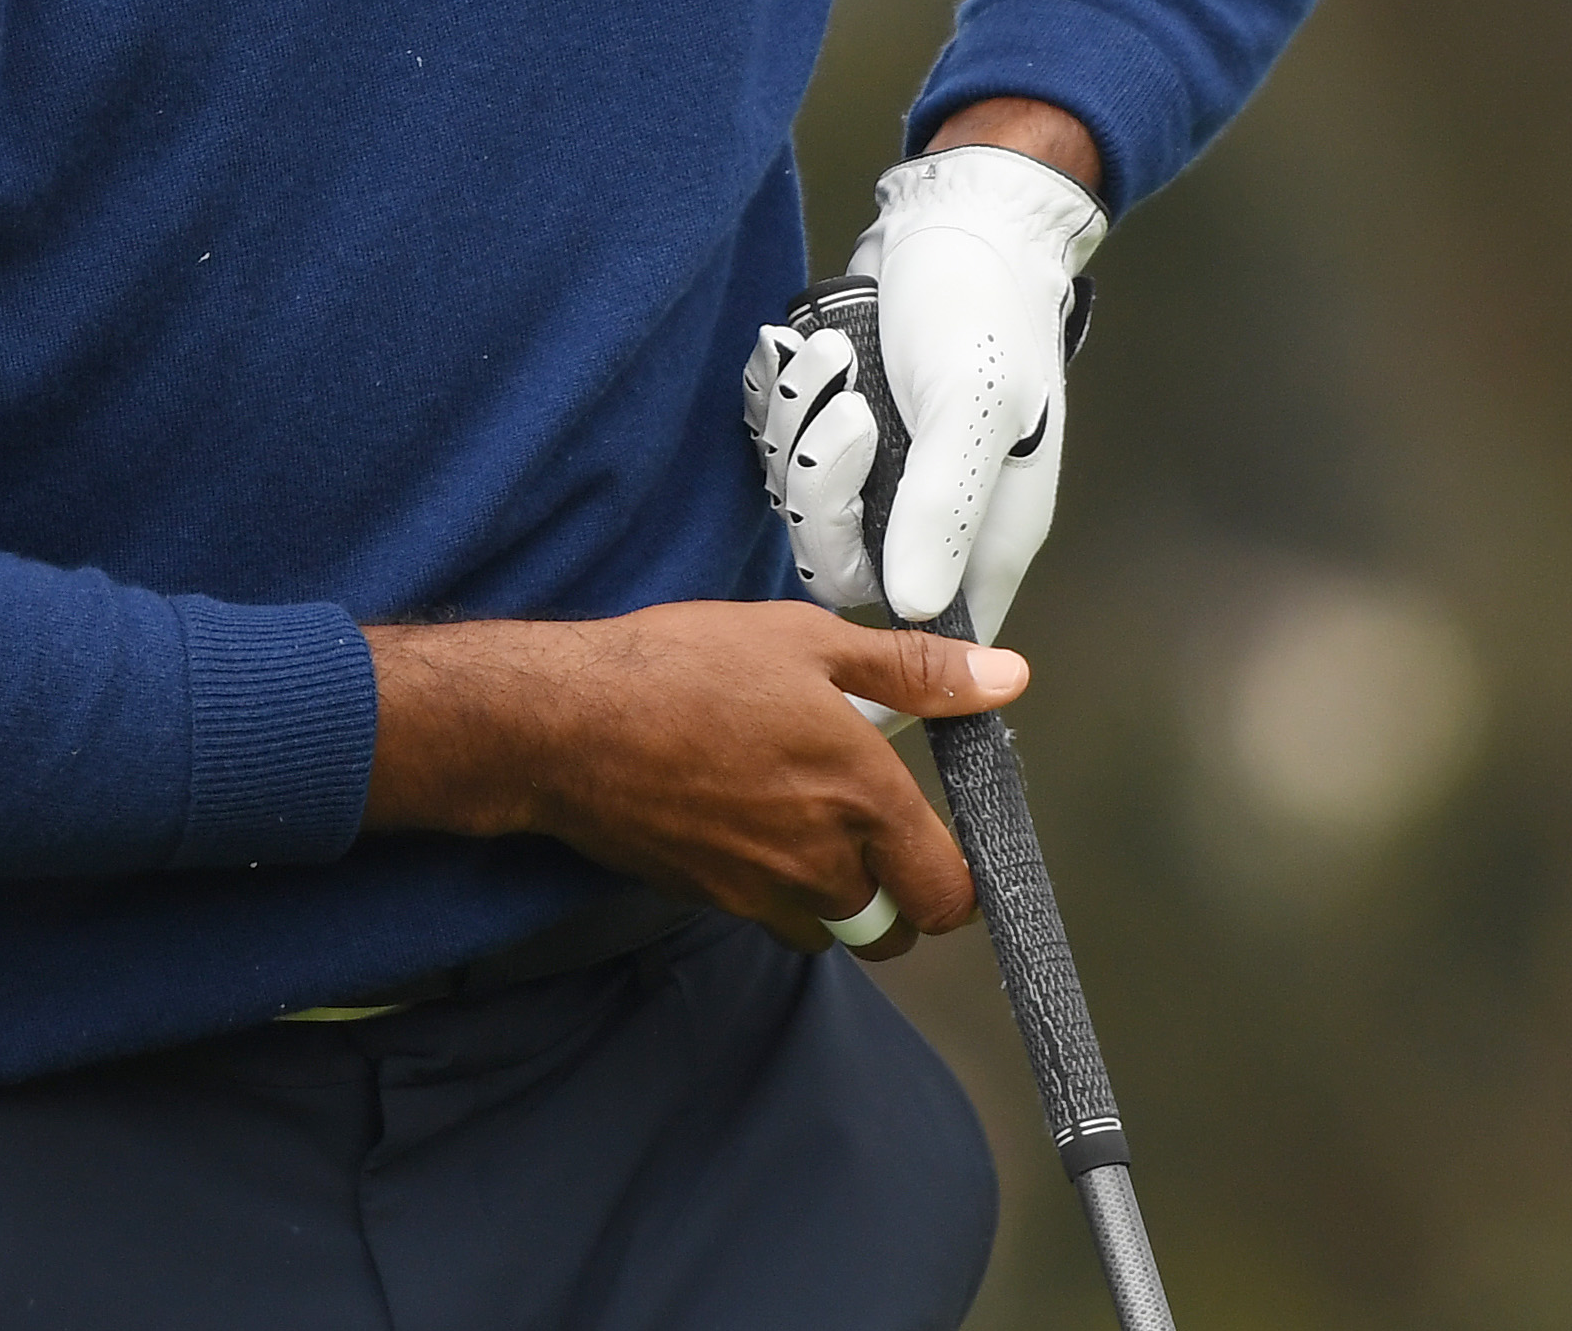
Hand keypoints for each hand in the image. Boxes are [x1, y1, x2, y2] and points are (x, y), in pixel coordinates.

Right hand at [360, 604, 1027, 954]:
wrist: (564, 723)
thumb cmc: (683, 671)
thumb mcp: (808, 641)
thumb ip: (915, 670)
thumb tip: (1006, 678)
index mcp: (862, 797)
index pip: (947, 895)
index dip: (956, 880)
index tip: (940, 843)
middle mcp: (820, 863)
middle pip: (892, 928)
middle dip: (894, 893)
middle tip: (871, 829)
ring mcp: (761, 893)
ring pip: (830, 930)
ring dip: (834, 898)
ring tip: (805, 821)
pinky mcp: (709, 901)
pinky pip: (767, 916)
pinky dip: (773, 889)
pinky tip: (744, 821)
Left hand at [746, 136, 1104, 632]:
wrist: (954, 227)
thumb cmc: (984, 311)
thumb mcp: (972, 405)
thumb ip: (942, 507)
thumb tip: (911, 606)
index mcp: (984, 534)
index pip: (929, 635)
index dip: (881, 623)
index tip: (847, 561)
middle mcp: (931, 517)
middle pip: (837, 561)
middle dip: (821, 486)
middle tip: (852, 412)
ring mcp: (881, 474)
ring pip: (799, 499)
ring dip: (801, 424)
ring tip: (838, 356)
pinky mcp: (838, 432)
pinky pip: (779, 445)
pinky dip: (784, 395)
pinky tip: (815, 348)